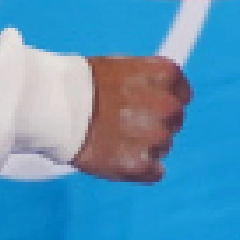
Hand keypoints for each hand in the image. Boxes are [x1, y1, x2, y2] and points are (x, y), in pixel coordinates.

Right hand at [71, 56, 191, 182]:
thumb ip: (149, 82)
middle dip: (156, 122)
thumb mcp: (121, 68)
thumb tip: (173, 96)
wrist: (56, 105)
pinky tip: (120, 158)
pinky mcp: (140, 162)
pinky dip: (142, 169)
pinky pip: (154, 172)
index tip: (150, 105)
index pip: (182, 93)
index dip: (166, 100)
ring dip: (145, 145)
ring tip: (114, 138)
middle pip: (175, 120)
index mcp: (165, 75)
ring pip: (163, 146)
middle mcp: (167, 105)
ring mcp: (156, 136)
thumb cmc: (82, 84)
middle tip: (126, 123)